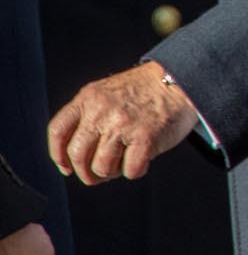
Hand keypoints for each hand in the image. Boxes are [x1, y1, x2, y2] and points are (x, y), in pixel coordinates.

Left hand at [48, 62, 197, 183]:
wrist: (182, 80)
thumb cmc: (145, 91)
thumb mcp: (108, 92)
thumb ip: (88, 115)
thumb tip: (72, 157)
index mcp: (89, 97)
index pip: (58, 132)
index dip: (58, 155)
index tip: (67, 167)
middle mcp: (102, 110)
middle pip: (77, 155)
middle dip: (86, 172)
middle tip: (99, 175)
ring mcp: (123, 124)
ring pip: (101, 168)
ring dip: (112, 172)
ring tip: (125, 161)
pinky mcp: (146, 137)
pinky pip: (130, 171)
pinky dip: (136, 170)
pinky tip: (143, 158)